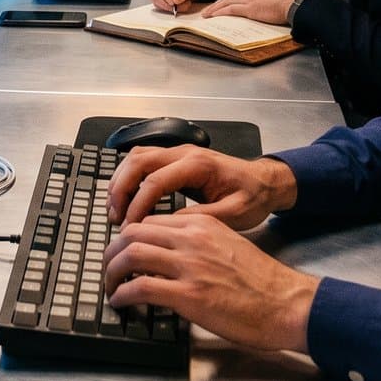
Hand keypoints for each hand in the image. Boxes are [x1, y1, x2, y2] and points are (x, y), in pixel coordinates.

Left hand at [103, 212, 318, 352]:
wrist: (286, 302)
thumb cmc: (263, 282)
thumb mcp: (229, 245)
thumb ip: (200, 243)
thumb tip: (173, 255)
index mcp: (202, 224)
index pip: (151, 220)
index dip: (130, 236)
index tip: (123, 251)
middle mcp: (192, 238)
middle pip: (133, 232)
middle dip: (113, 251)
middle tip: (108, 267)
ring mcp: (189, 265)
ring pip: (130, 254)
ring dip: (111, 272)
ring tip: (110, 286)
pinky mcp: (188, 294)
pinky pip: (140, 287)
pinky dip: (122, 294)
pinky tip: (120, 303)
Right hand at [105, 145, 296, 228]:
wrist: (266, 182)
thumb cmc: (254, 197)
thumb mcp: (235, 214)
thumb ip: (203, 219)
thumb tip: (168, 227)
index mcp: (198, 165)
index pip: (155, 181)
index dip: (138, 206)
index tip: (130, 228)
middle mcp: (185, 153)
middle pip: (139, 162)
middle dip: (121, 189)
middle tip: (115, 218)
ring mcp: (179, 153)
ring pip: (137, 157)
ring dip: (121, 181)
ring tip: (115, 210)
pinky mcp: (176, 159)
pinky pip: (143, 160)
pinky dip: (128, 177)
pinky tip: (125, 199)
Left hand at [203, 0, 303, 24]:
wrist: (295, 1)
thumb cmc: (290, 1)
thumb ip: (266, 1)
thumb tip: (266, 7)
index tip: (221, 3)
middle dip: (217, 3)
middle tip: (208, 9)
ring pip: (226, 2)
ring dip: (215, 8)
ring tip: (207, 14)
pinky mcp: (249, 8)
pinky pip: (230, 9)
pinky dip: (220, 12)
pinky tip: (214, 16)